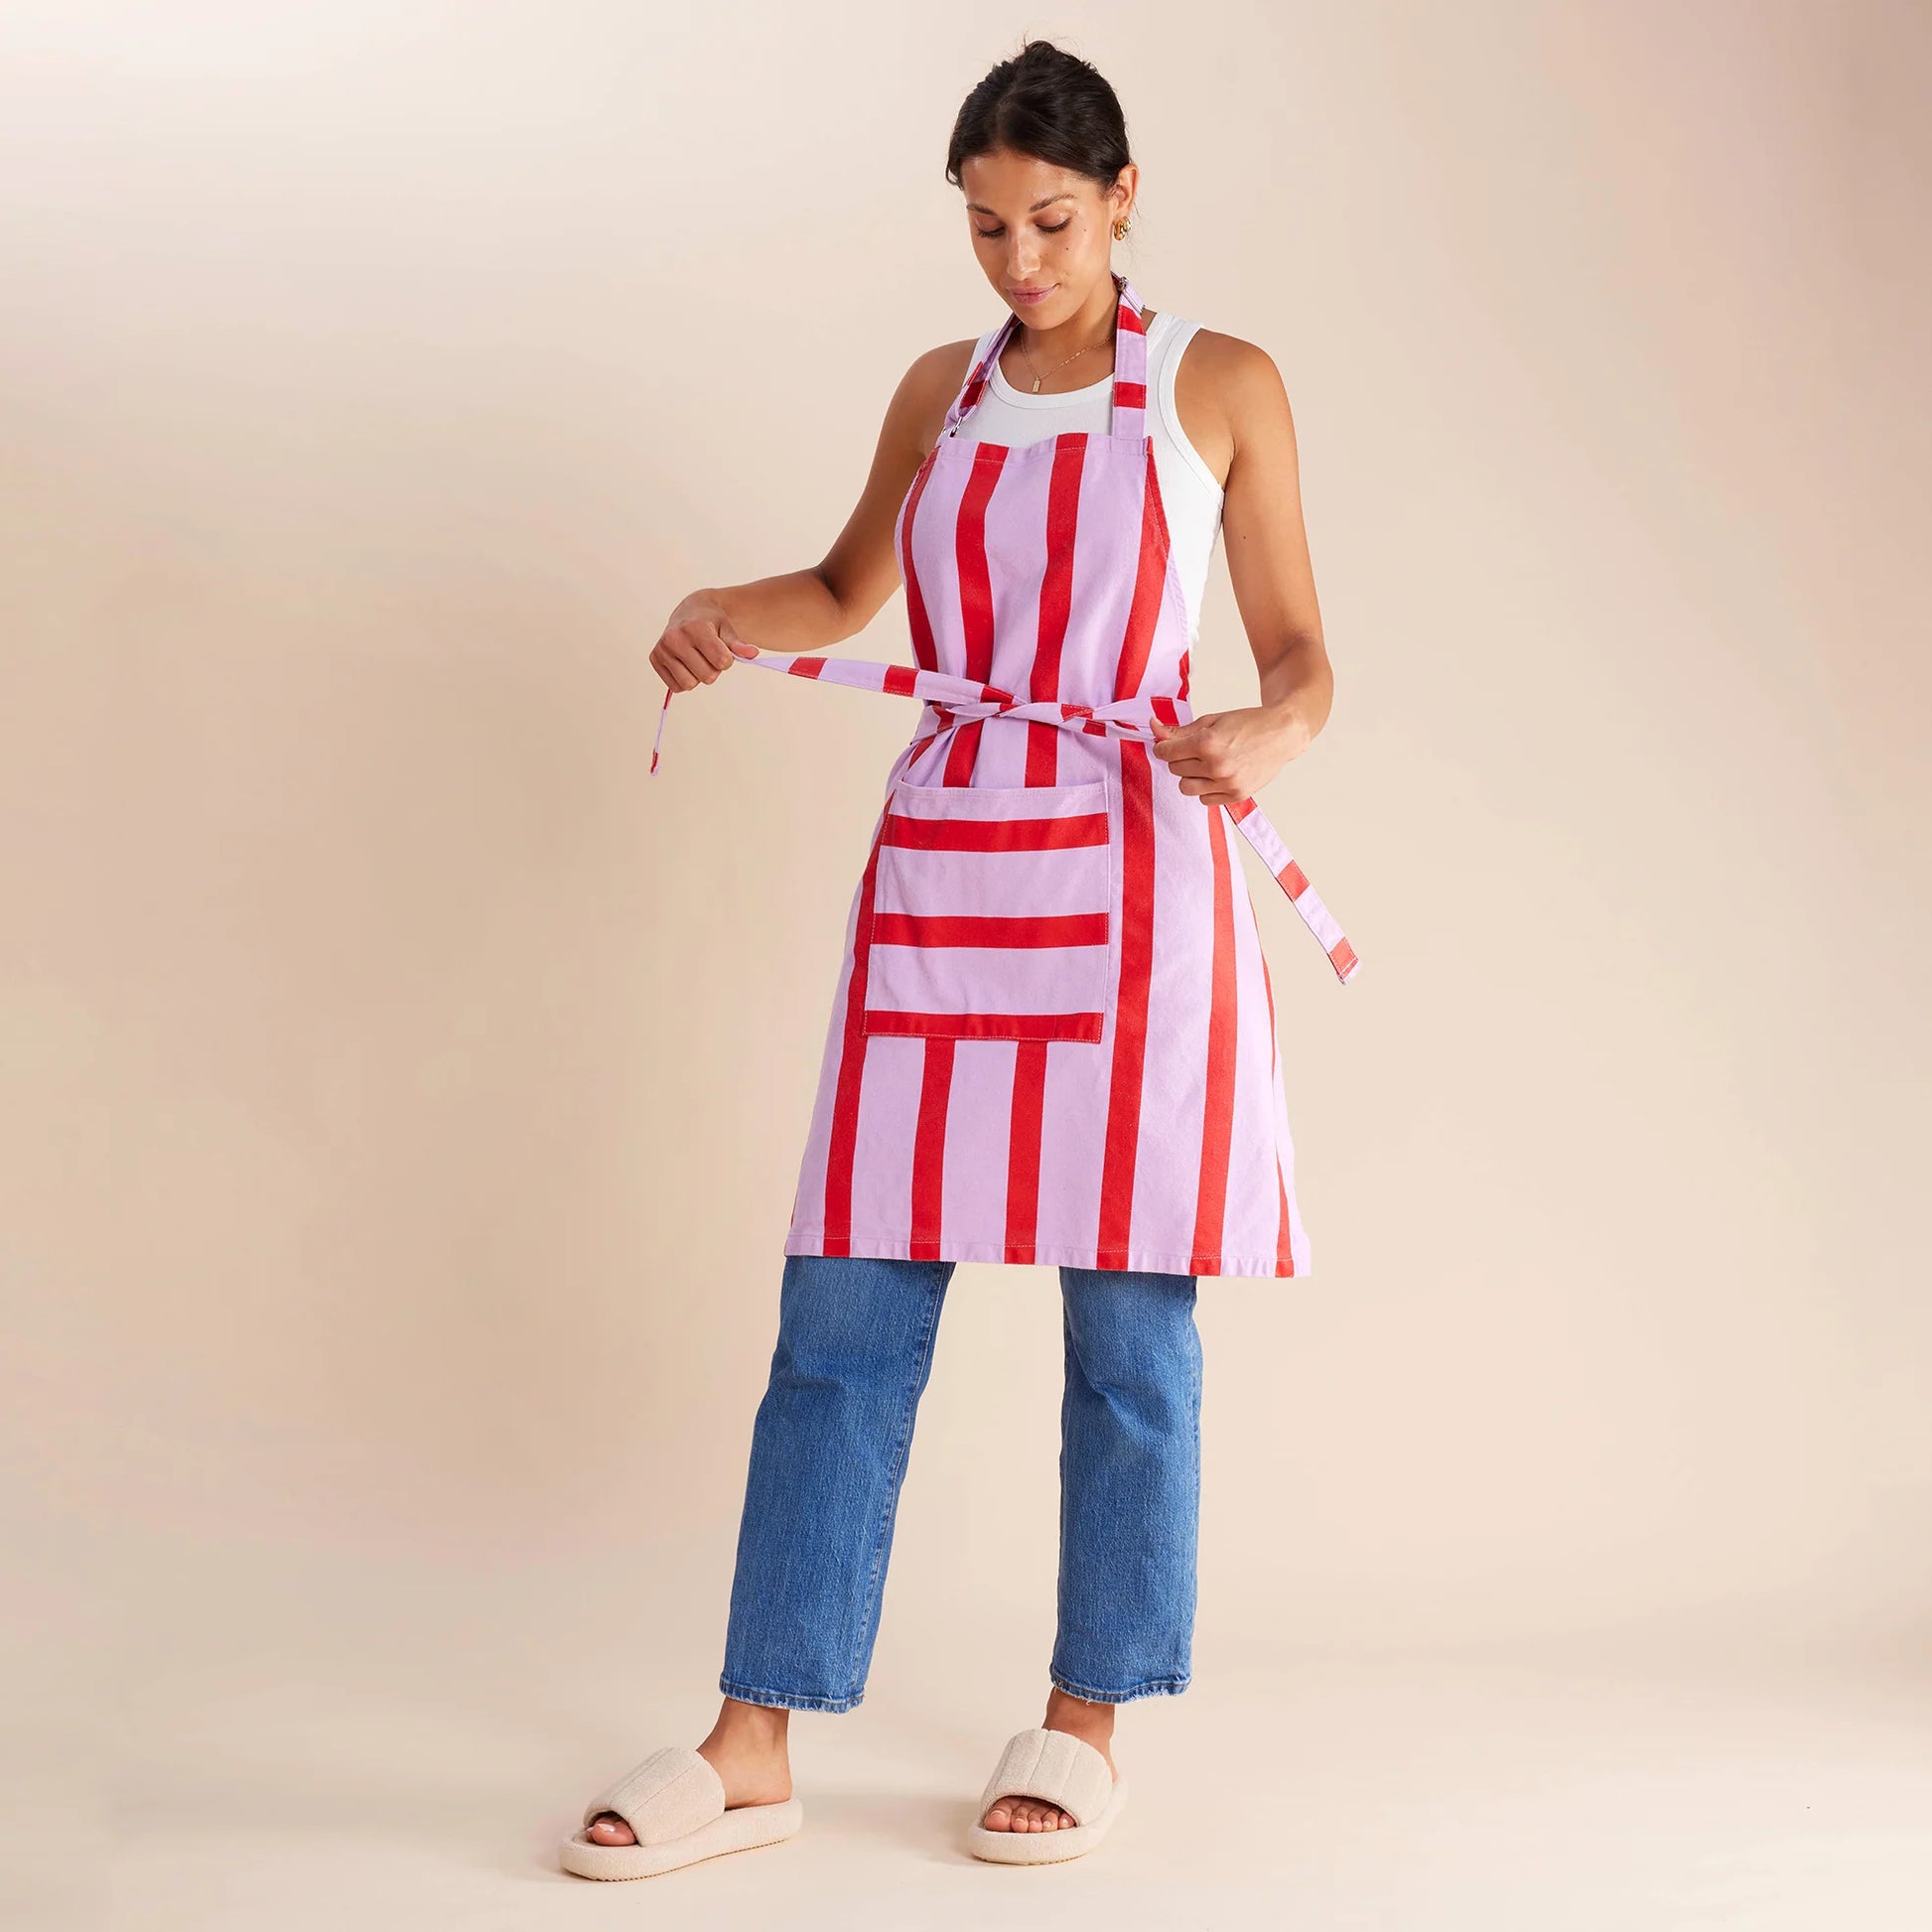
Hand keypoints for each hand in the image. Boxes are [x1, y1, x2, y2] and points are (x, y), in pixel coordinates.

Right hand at [651, 595, 758, 691]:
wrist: (689, 612)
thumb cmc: (711, 623)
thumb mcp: (728, 630)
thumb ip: (739, 645)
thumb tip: (753, 654)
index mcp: (695, 628)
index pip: (722, 661)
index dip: (726, 661)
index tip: (721, 650)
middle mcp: (675, 637)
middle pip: (707, 677)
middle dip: (713, 670)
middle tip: (708, 655)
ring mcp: (662, 649)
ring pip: (689, 684)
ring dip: (698, 676)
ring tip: (696, 659)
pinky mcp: (654, 659)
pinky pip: (676, 687)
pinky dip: (684, 680)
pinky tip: (685, 664)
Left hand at [1148, 702, 1312, 804]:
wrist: (1282, 733)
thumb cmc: (1248, 723)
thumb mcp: (1211, 720)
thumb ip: (1180, 730)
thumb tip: (1153, 727)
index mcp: (1206, 743)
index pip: (1165, 752)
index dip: (1164, 747)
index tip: (1170, 744)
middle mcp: (1215, 766)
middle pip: (1174, 770)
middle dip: (1180, 759)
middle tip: (1197, 750)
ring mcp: (1226, 783)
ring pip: (1185, 788)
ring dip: (1190, 777)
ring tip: (1206, 764)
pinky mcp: (1236, 795)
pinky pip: (1204, 800)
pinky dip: (1206, 789)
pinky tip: (1218, 775)